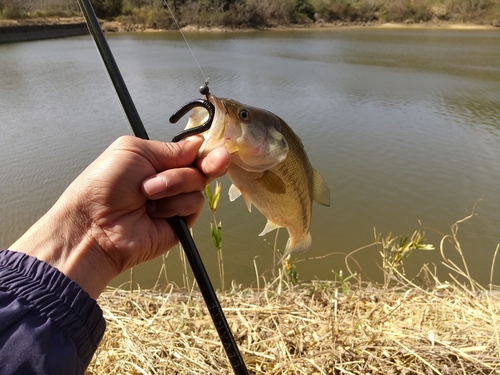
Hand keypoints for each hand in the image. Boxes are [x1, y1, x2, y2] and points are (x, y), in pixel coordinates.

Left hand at [10, 136, 229, 298]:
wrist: (94, 225)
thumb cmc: (103, 185)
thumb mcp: (135, 151)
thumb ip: (171, 148)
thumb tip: (198, 144)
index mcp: (156, 161)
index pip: (191, 152)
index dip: (205, 149)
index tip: (217, 148)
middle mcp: (168, 180)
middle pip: (202, 166)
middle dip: (209, 162)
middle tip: (219, 160)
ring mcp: (174, 202)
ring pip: (198, 185)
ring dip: (174, 184)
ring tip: (147, 193)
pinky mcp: (179, 223)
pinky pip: (193, 205)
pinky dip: (175, 204)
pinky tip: (153, 210)